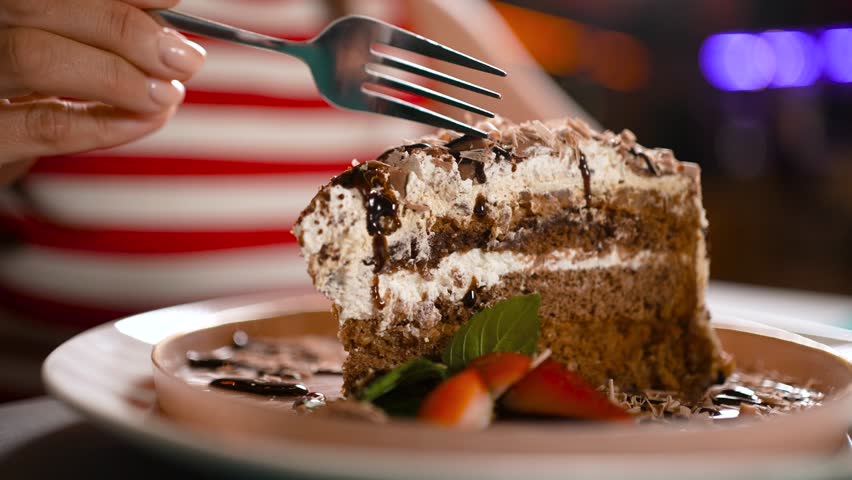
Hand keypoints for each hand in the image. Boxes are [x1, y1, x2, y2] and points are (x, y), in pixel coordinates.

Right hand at [0, 0, 205, 175]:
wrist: (0, 140)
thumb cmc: (35, 87)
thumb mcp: (65, 46)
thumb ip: (104, 28)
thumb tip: (166, 16)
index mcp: (3, 7)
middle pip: (35, 5)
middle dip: (123, 29)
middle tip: (183, 58)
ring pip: (36, 59)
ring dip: (118, 77)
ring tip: (167, 93)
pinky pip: (47, 125)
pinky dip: (107, 123)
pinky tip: (149, 119)